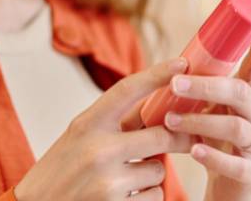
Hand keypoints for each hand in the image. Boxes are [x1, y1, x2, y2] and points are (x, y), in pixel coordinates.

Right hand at [14, 57, 194, 200]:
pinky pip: (154, 196)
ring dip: (151, 174)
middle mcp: (98, 150)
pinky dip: (146, 197)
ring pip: (159, 170)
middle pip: (162, 135)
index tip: (182, 63)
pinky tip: (124, 197)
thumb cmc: (60, 171)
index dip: (157, 74)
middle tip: (190, 137)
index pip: (127, 90)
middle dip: (180, 138)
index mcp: (86, 125)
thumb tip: (157, 106)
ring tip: (126, 178)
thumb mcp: (78, 138)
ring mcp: (108, 182)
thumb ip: (112, 123)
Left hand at [164, 22, 250, 200]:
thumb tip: (159, 71)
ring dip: (201, 121)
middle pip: (241, 93)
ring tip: (172, 121)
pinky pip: (237, 163)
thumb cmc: (210, 142)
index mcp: (246, 98)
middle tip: (176, 83)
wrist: (224, 188)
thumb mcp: (202, 112)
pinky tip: (195, 151)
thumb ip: (191, 94)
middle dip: (207, 85)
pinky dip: (214, 156)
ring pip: (237, 127)